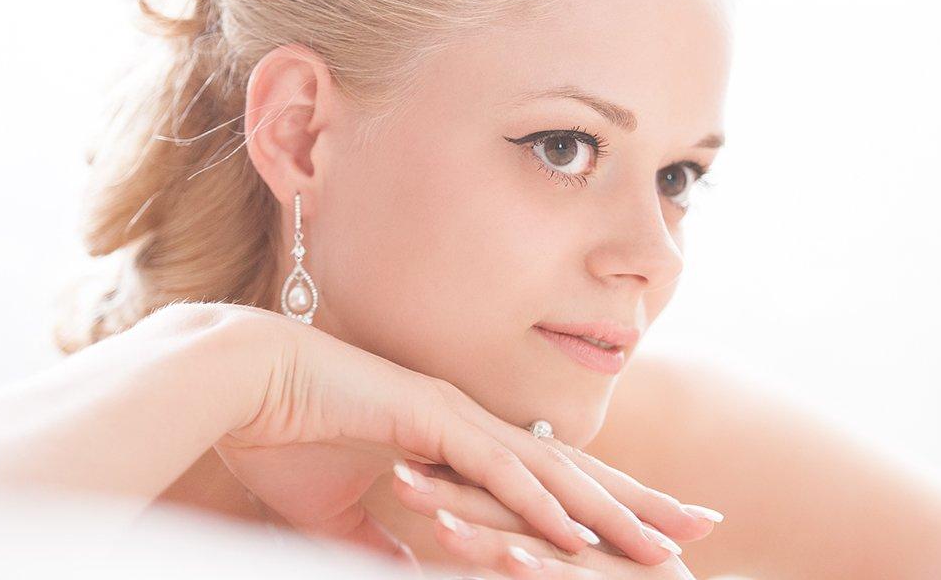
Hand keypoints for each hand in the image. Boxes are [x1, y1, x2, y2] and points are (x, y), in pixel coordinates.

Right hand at [189, 303, 707, 568]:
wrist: (241, 380)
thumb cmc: (287, 439)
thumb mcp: (345, 513)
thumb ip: (387, 542)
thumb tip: (412, 575)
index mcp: (462, 442)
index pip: (549, 483)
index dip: (604, 508)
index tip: (652, 534)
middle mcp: (474, 426)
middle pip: (574, 474)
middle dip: (639, 504)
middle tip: (699, 530)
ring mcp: (457, 419)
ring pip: (552, 475)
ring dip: (611, 513)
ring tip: (665, 545)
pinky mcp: (429, 420)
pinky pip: (496, 471)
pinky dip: (540, 506)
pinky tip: (580, 536)